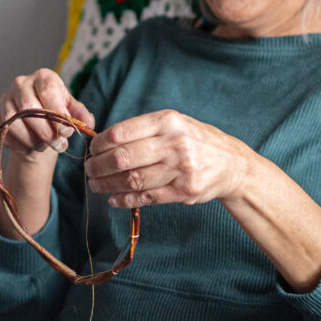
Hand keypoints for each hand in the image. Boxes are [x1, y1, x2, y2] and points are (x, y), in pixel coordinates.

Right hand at [0, 68, 94, 236]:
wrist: (37, 122)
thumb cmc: (56, 112)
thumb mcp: (72, 110)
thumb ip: (80, 115)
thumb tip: (87, 122)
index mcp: (43, 77)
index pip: (48, 91)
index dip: (58, 114)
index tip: (67, 131)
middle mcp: (21, 83)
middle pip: (29, 107)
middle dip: (46, 131)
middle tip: (58, 145)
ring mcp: (5, 99)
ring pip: (13, 122)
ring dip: (32, 140)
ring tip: (45, 146)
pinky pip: (5, 133)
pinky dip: (20, 145)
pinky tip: (31, 146)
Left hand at [84, 109, 250, 207]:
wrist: (232, 164)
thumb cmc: (195, 140)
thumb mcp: (174, 123)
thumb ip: (144, 130)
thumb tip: (104, 142)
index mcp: (168, 121)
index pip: (122, 133)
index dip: (100, 144)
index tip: (92, 150)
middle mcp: (174, 144)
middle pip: (123, 158)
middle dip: (98, 166)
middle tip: (88, 170)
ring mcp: (180, 169)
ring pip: (132, 180)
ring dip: (107, 185)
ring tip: (95, 185)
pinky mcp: (183, 192)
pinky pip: (146, 197)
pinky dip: (125, 199)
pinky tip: (114, 198)